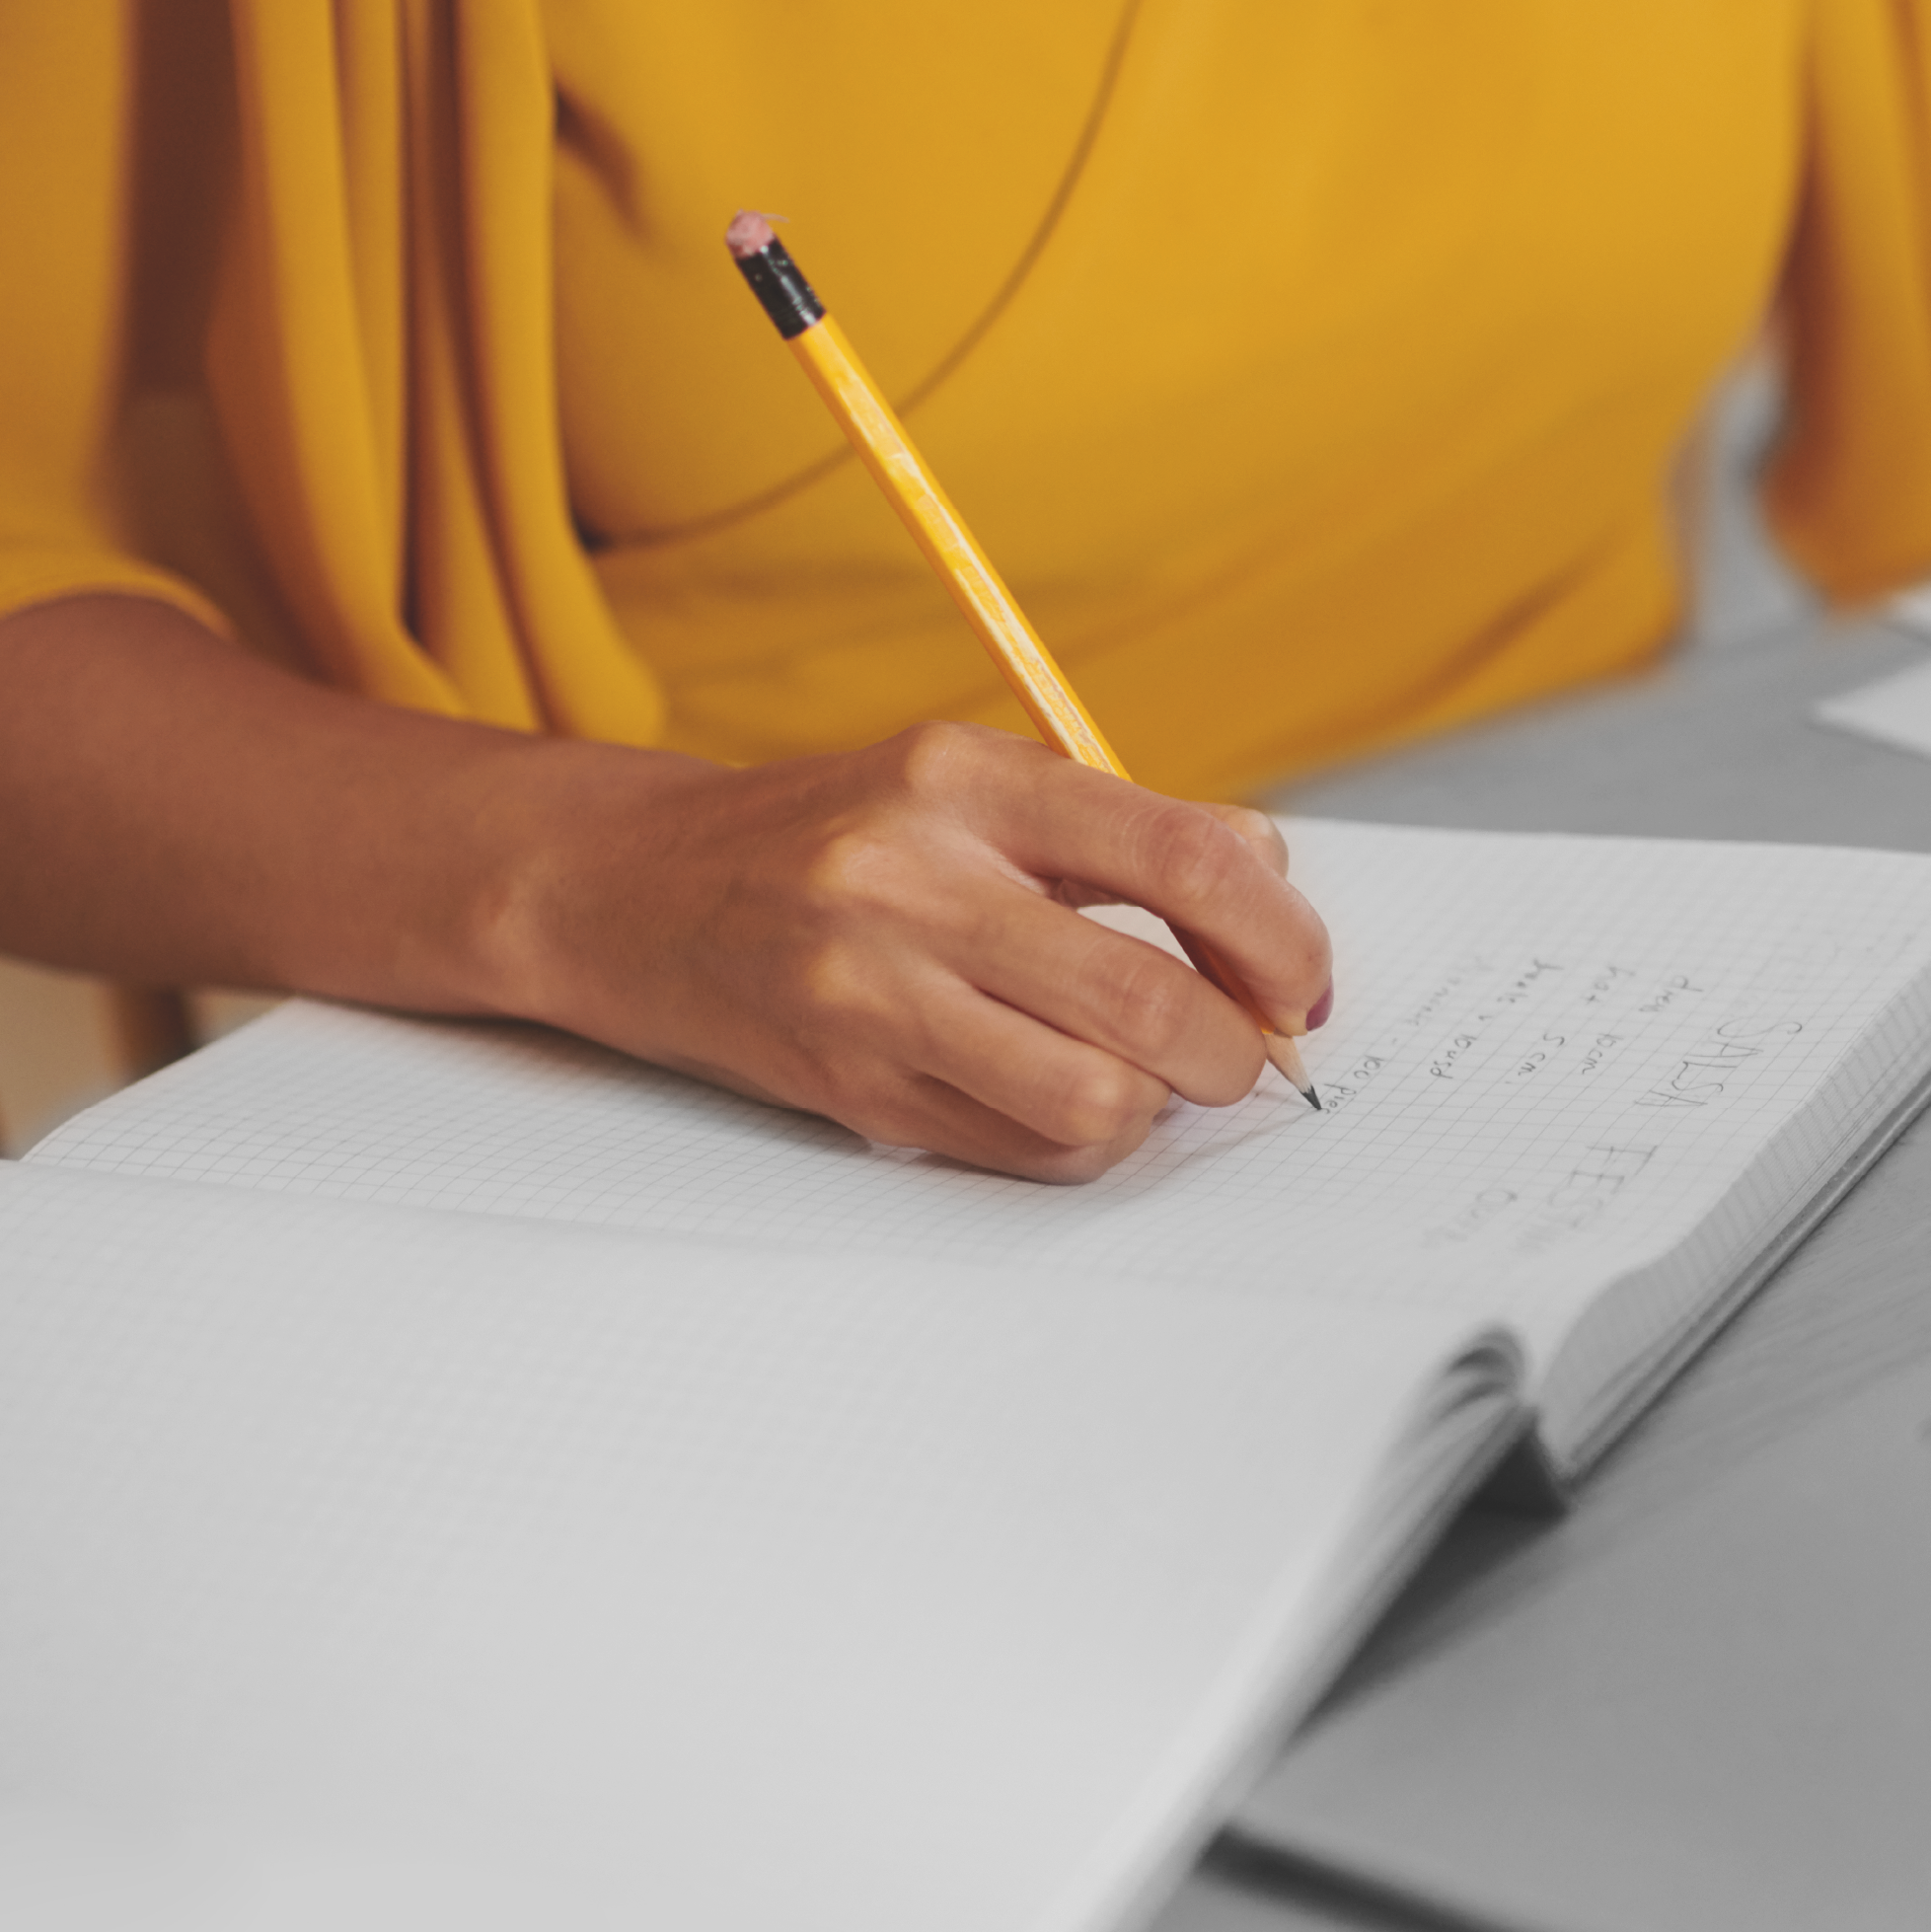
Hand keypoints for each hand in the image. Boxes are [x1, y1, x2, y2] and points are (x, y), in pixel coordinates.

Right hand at [492, 721, 1331, 1181]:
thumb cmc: (834, 834)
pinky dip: (1082, 1141)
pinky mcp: (854, 1092)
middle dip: (1236, 1049)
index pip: (1189, 862)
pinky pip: (1027, 1152)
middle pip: (1153, 1002)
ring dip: (1156, 1106)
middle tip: (1240, 1049)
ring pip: (1097, 1101)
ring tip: (1140, 1073)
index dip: (1282, 939)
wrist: (631, 887)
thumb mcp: (970, 779)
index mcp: (970, 781)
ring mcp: (875, 996)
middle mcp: (918, 882)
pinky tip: (1062, 1095)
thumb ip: (1123, 825)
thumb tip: (1273, 885)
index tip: (1300, 979)